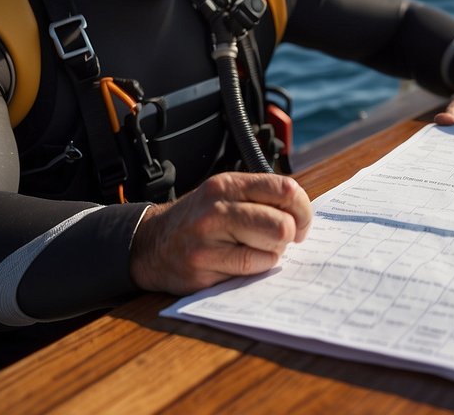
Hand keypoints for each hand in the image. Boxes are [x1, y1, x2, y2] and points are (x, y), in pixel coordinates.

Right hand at [129, 172, 312, 294]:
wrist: (150, 244)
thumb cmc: (198, 220)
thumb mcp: (225, 195)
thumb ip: (261, 198)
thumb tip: (303, 214)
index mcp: (228, 184)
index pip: (285, 190)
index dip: (303, 210)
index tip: (300, 222)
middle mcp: (217, 207)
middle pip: (282, 224)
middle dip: (289, 236)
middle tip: (281, 240)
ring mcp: (208, 238)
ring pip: (270, 249)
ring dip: (272, 254)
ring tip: (256, 250)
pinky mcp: (203, 267)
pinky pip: (251, 270)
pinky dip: (255, 269)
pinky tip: (240, 263)